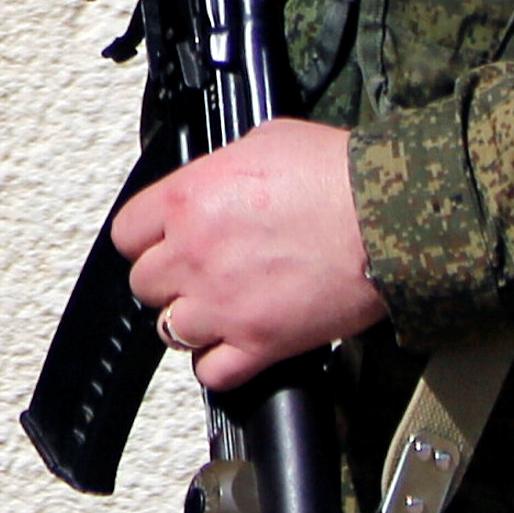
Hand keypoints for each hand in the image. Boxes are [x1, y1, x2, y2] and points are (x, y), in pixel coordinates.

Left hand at [110, 121, 385, 394]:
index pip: (126, 233)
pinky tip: (235, 344)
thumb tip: (216, 180)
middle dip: (169, 278)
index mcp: (187, 200)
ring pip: (171, 330)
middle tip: (198, 271)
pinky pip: (212, 372)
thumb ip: (223, 168)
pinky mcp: (259, 343)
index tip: (162, 240)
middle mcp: (193, 256)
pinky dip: (219, 363)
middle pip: (145, 284)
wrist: (387, 217)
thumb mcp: (264, 140)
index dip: (146, 238)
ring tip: (220, 307)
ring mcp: (222, 305)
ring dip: (192, 320)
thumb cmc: (337, 173)